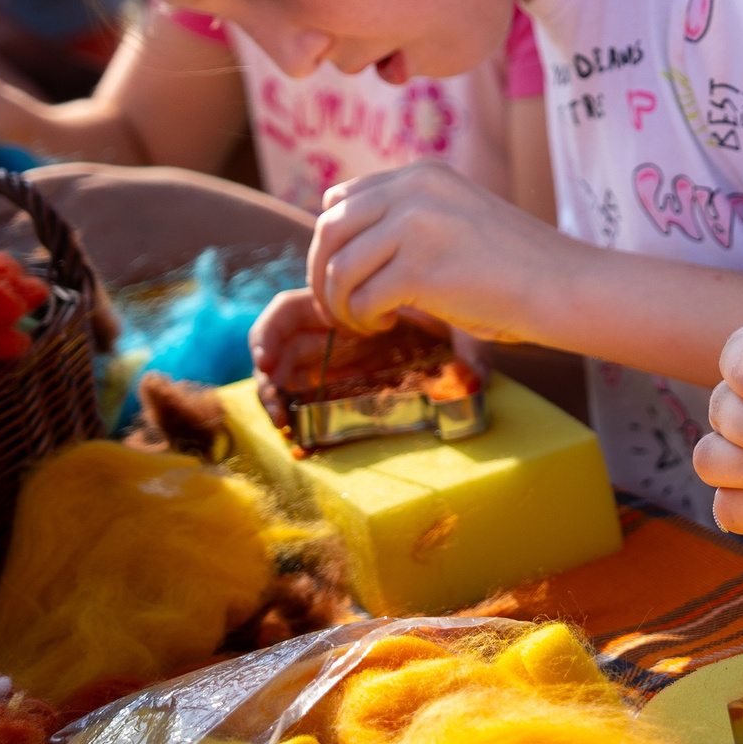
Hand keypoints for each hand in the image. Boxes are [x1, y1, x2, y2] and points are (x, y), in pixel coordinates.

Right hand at [246, 286, 459, 422]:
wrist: (467, 328)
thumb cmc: (460, 322)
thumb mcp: (460, 326)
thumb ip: (465, 348)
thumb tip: (476, 382)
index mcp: (343, 306)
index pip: (287, 311)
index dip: (266, 333)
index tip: (266, 360)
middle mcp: (330, 334)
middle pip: (277, 349)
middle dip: (266, 376)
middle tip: (274, 405)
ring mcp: (330, 363)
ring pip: (285, 377)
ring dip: (274, 400)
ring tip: (283, 424)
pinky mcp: (334, 390)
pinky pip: (305, 402)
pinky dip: (295, 417)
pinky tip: (298, 436)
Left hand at [300, 157, 577, 346]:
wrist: (563, 285)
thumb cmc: (516, 266)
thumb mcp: (457, 218)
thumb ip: (409, 219)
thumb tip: (346, 250)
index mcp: (423, 174)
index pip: (340, 199)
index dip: (332, 242)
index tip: (344, 275)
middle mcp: (414, 189)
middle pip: (328, 229)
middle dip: (322, 275)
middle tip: (340, 308)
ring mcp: (416, 225)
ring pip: (338, 267)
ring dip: (341, 304)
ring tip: (366, 321)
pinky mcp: (420, 267)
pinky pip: (362, 298)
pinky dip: (366, 319)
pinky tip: (389, 325)